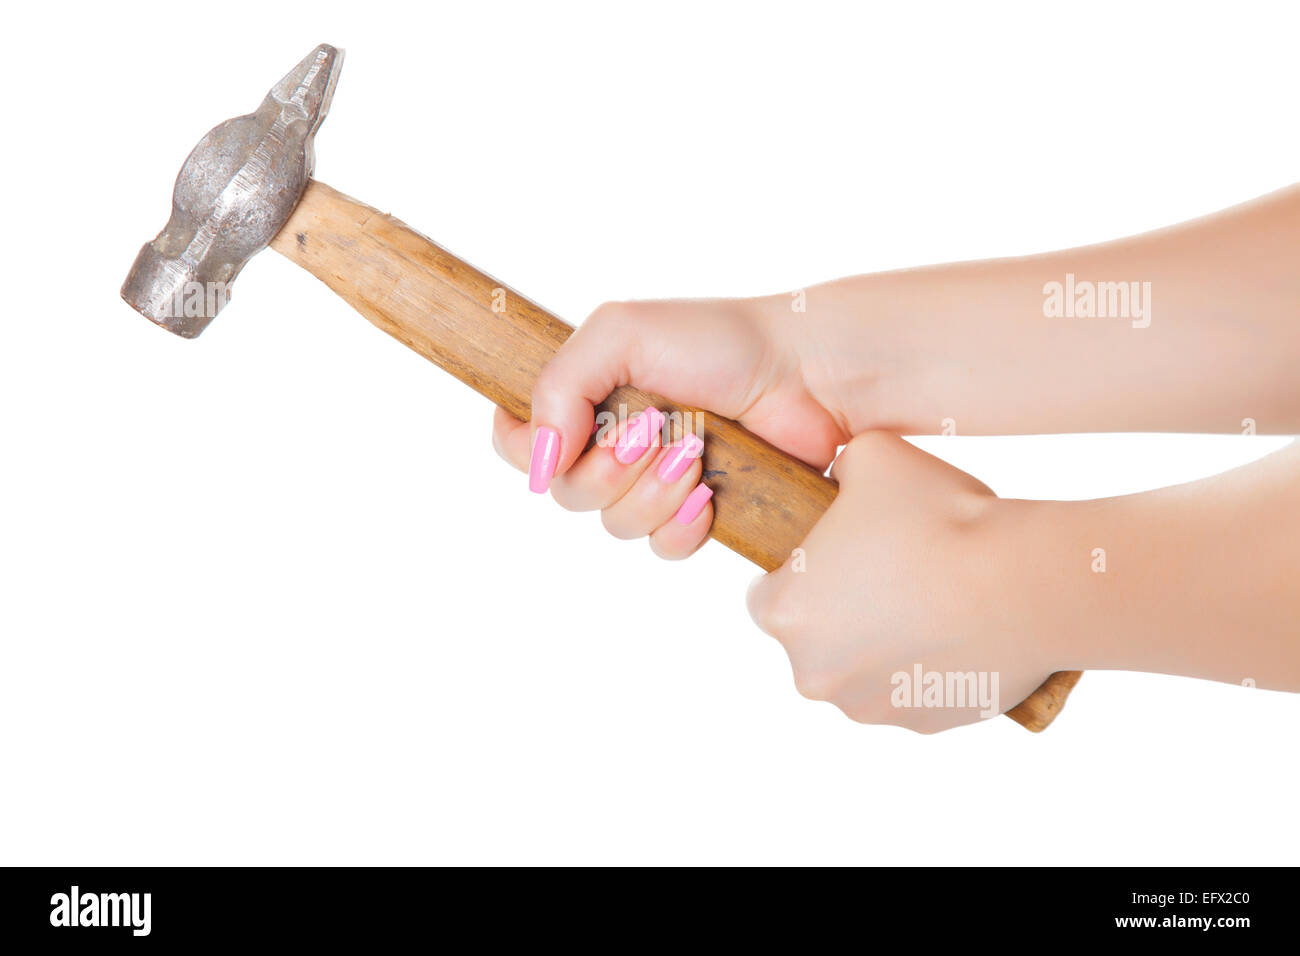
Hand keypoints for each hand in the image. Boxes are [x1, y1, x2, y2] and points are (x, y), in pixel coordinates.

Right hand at [492, 297, 848, 556]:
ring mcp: (654, 481)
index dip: (525, 449)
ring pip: (615, 525)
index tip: (562, 438)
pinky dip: (682, 525)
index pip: (515, 442)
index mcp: (586, 396)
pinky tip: (709, 495)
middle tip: (655, 430)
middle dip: (610, 467)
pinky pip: (662, 548)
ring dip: (652, 492)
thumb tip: (535, 458)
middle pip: (565, 493)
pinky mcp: (696, 513)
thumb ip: (559, 385)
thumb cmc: (719, 341)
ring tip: (696, 452)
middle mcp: (612, 441)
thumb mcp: (621, 334)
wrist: (808, 375)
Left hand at [745, 431, 1057, 732]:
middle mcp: (814, 672)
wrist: (1025, 583)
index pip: (767, 595)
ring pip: (862, 670)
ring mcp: (868, 705)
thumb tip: (841, 478)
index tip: (838, 555)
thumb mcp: (872, 457)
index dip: (802, 570)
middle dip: (844, 609)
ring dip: (885, 642)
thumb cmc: (940, 518)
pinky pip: (913, 692)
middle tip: (893, 569)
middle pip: (816, 637)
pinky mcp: (922, 725)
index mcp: (786, 612)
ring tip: (933, 598)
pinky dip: (928, 668)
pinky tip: (959, 630)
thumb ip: (840, 468)